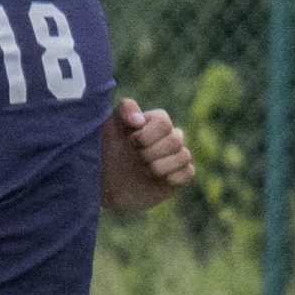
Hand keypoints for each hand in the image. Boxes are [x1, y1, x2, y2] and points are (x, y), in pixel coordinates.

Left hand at [100, 97, 193, 213]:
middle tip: (136, 159)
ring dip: (159, 167)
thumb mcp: (108, 126)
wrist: (105, 184)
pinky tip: (156, 180)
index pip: (164, 122)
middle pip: (176, 139)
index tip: (130, 142)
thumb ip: (123, 111)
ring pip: (184, 155)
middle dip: (150, 153)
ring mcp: (174, 156)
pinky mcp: (178, 175)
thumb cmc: (105, 151)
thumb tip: (138, 120)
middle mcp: (168, 136)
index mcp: (154, 121)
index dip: (146, 136)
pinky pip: (189, 172)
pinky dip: (172, 177)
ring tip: (143, 171)